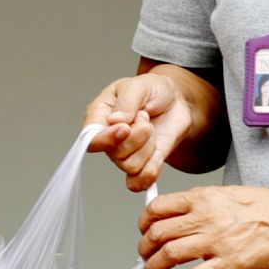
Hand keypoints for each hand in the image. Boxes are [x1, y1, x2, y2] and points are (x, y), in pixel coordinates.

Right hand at [85, 73, 195, 190]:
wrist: (177, 101)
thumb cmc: (153, 90)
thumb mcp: (140, 85)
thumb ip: (127, 102)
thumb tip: (114, 121)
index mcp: (100, 116)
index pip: (91, 139)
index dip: (107, 138)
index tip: (126, 128)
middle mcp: (109, 139)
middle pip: (115, 155)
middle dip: (138, 136)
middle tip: (145, 117)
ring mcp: (124, 154)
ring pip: (131, 167)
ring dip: (148, 147)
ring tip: (150, 129)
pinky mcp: (141, 165)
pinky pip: (139, 182)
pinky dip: (152, 169)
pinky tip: (157, 151)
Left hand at [139, 186, 268, 268]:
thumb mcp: (228, 193)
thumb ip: (203, 203)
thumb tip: (183, 214)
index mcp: (203, 198)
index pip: (158, 208)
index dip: (143, 222)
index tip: (143, 231)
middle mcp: (204, 218)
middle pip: (157, 233)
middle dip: (144, 249)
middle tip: (143, 258)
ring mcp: (216, 241)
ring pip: (168, 255)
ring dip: (152, 268)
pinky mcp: (230, 263)